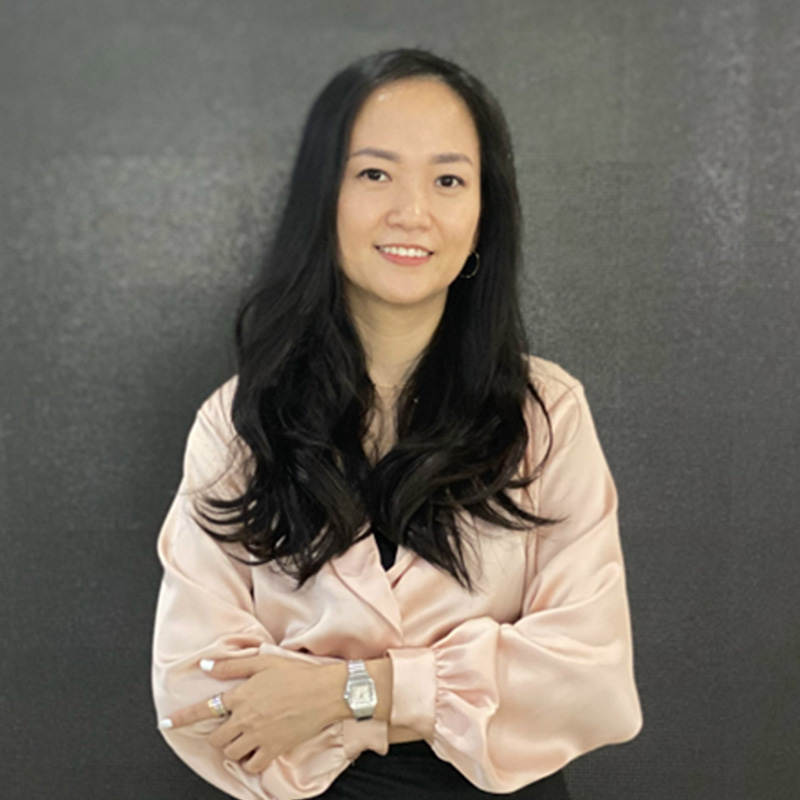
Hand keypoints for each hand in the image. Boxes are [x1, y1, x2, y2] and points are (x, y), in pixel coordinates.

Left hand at [162, 654, 346, 773]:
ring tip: (244, 739)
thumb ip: (232, 666)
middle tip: (230, 729)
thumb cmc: (297, 673)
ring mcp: (260, 735)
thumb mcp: (264, 661)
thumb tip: (206, 666)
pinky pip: (253, 765)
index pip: (204, 709)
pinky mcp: (275, 748)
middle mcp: (246, 718)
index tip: (165, 723)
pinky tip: (257, 751)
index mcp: (241, 695)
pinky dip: (251, 762)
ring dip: (234, 748)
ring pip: (232, 753)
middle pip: (217, 738)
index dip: (182, 718)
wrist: (325, 691)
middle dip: (218, 735)